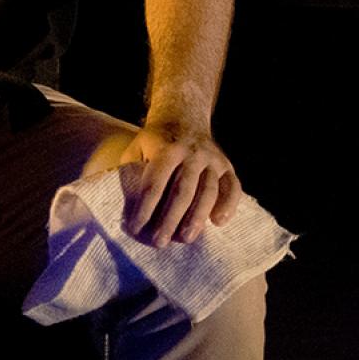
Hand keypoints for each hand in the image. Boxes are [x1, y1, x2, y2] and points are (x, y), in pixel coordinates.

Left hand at [117, 119, 240, 247]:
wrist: (184, 117)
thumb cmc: (155, 142)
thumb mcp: (137, 148)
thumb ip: (132, 172)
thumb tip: (126, 205)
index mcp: (166, 148)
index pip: (155, 182)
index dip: (145, 207)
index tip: (135, 228)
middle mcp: (192, 152)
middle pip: (182, 190)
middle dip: (170, 218)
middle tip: (160, 242)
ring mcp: (212, 158)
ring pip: (208, 190)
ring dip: (197, 217)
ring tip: (186, 238)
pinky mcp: (227, 165)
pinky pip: (232, 186)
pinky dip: (228, 205)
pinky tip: (218, 223)